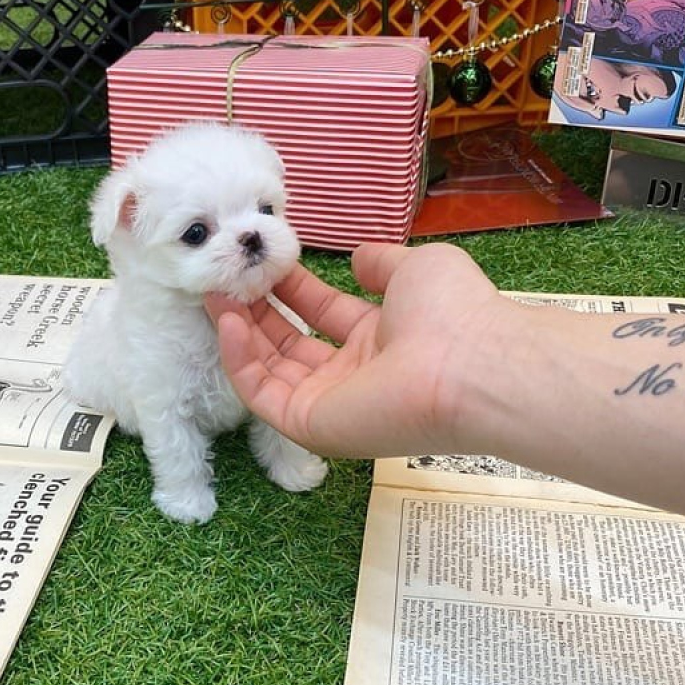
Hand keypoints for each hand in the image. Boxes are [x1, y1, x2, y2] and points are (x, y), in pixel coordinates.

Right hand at [205, 242, 502, 459]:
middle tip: (226, 279)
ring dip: (239, 333)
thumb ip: (381, 264)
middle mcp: (352, 375)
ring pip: (269, 371)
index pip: (321, 314)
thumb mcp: (415, 269)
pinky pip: (263, 395)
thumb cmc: (451, 312)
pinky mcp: (312, 426)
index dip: (290, 288)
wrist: (469, 364)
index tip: (262, 263)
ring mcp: (330, 404)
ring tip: (215, 296)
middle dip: (256, 311)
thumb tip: (357, 258)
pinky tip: (231, 323)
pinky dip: (240, 361)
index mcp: (378, 340)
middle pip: (289, 344)